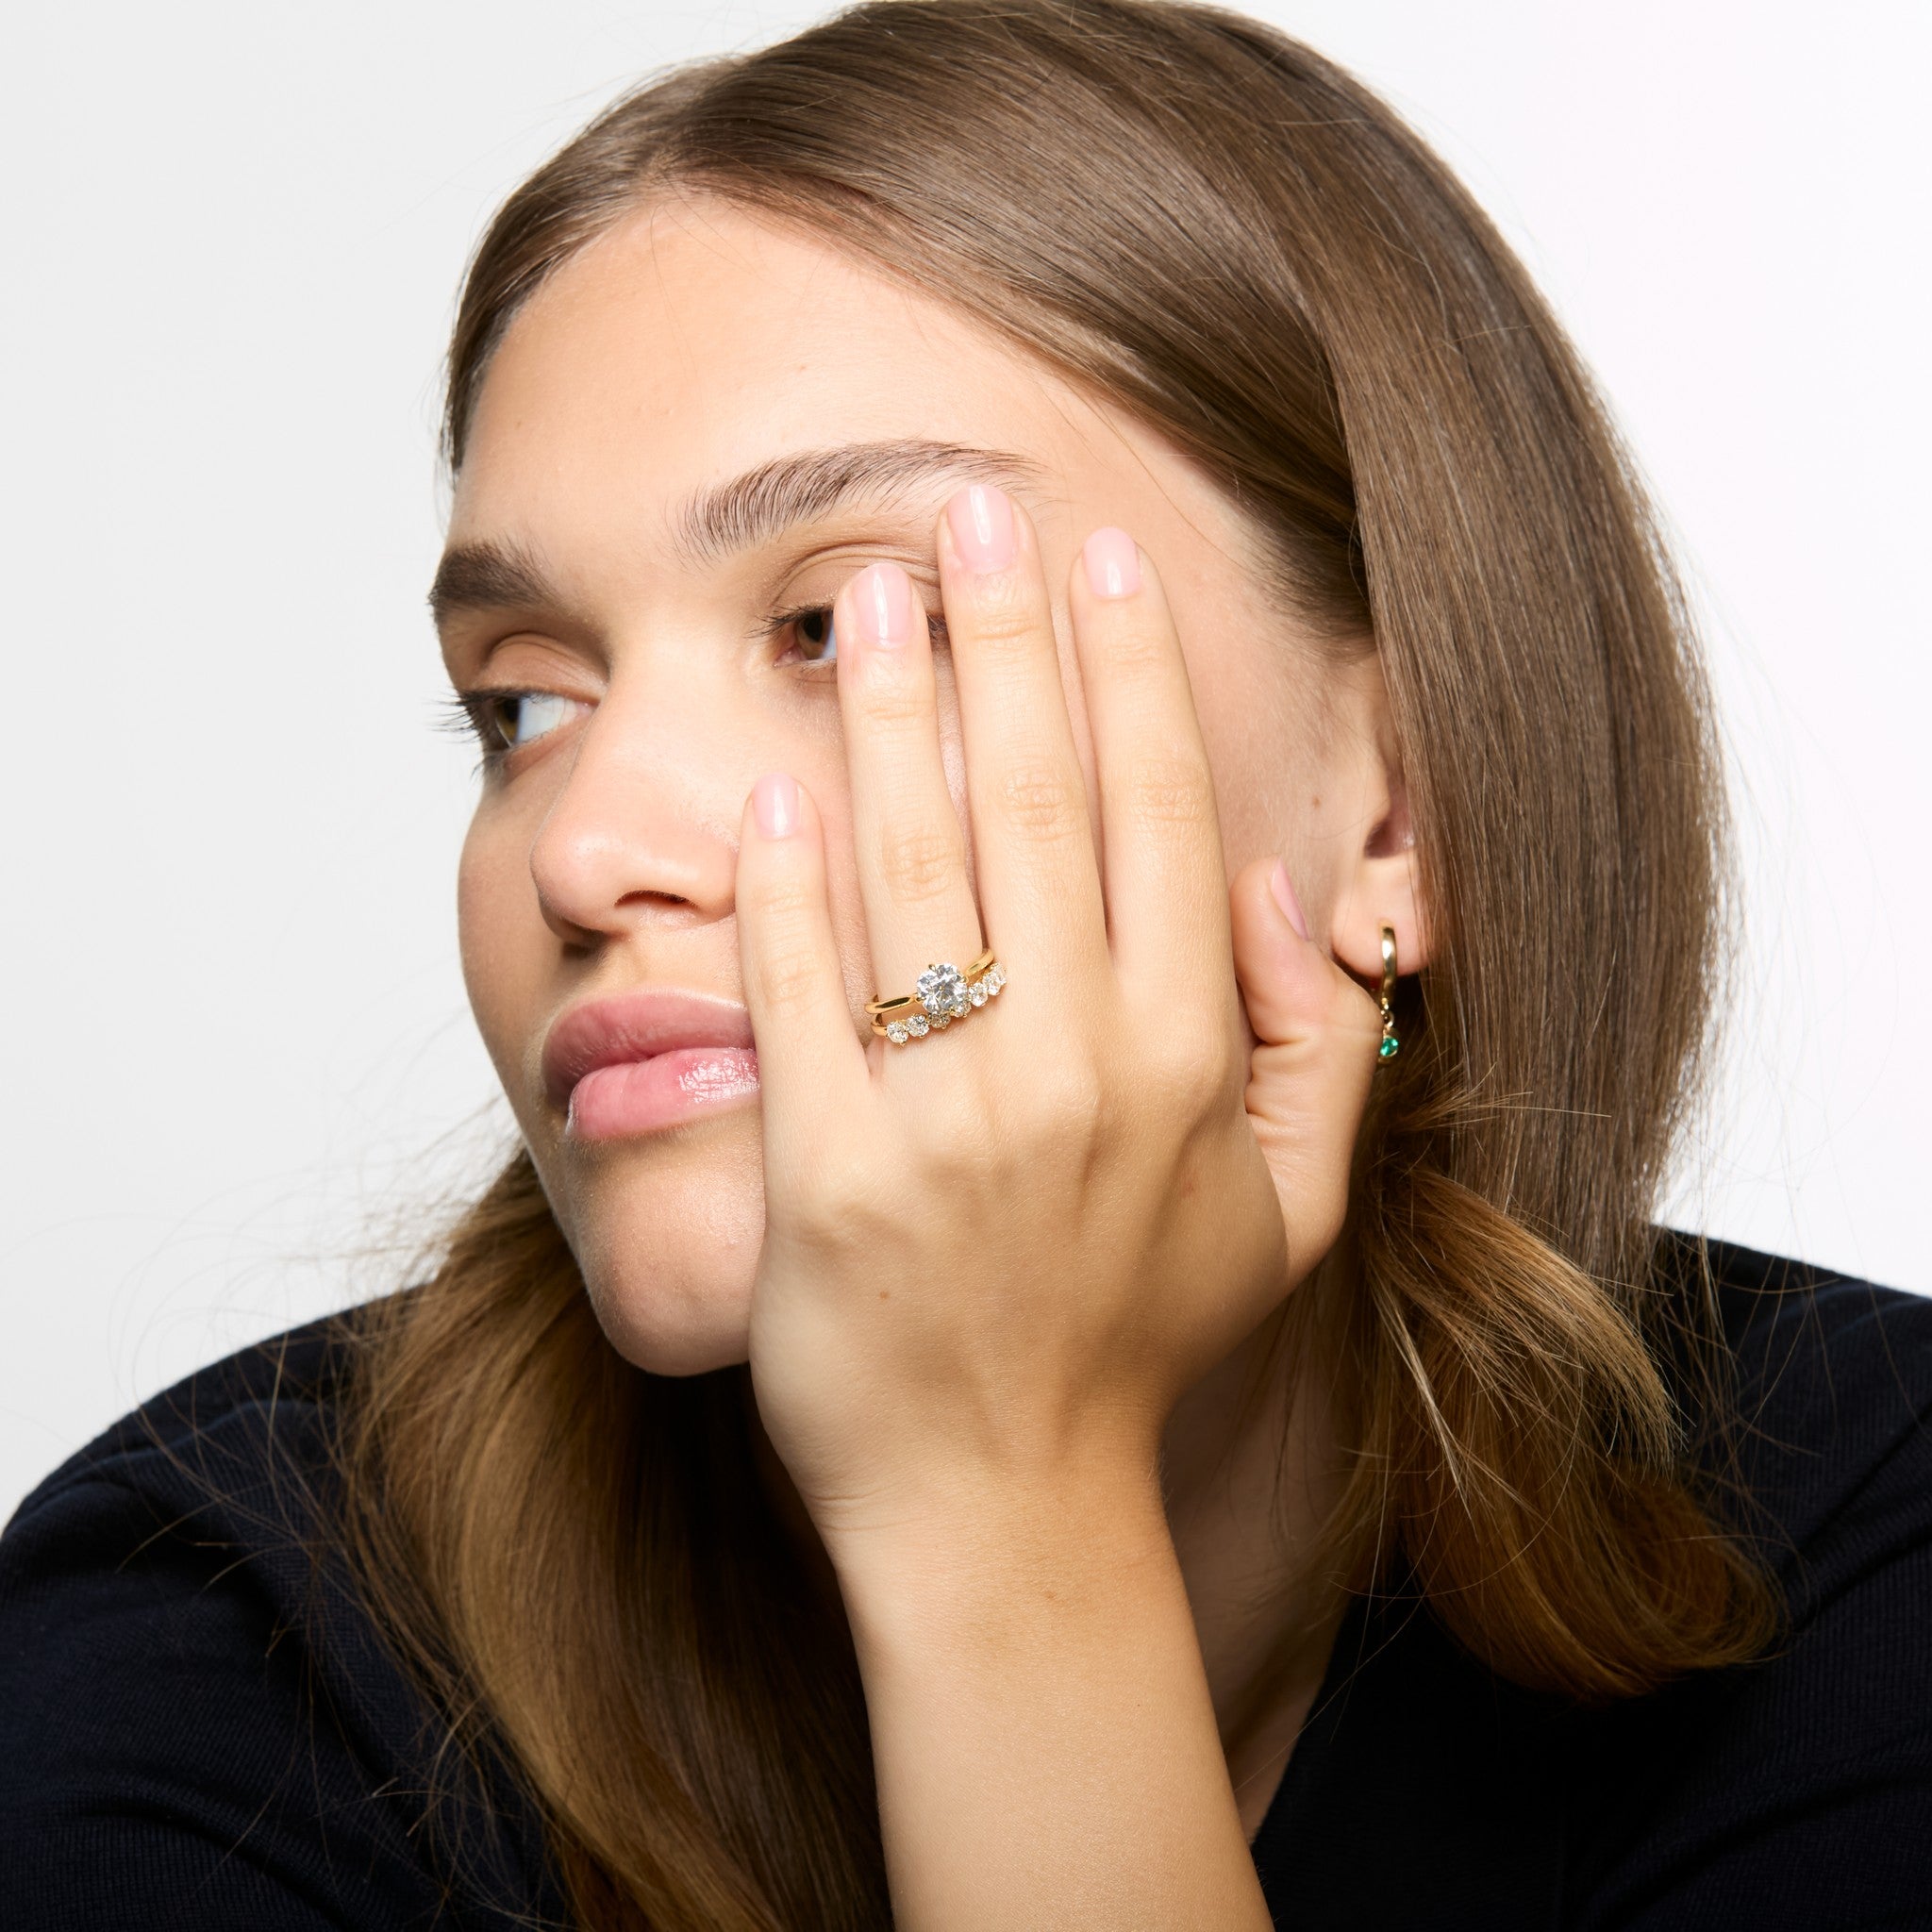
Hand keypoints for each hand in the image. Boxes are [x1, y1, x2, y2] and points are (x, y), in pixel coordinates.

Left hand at [734, 486, 1376, 1553]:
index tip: (1099, 565)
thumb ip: (1312, 1055)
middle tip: (975, 512)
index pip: (1163, 821)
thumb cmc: (1136, 1346)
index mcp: (1187, 1065)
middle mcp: (1072, 1074)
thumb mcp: (1286, 1220)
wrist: (1000, 1506)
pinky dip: (783, 889)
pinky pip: (801, 1000)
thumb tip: (1288, 896)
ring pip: (917, 874)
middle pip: (1038, 809)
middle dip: (1007, 642)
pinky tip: (772, 785)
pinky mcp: (824, 1177)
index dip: (1131, 677)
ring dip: (892, 718)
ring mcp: (944, 1125)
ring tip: (870, 595)